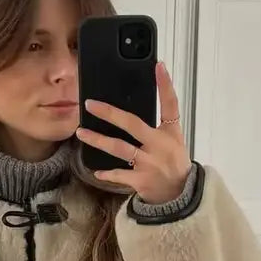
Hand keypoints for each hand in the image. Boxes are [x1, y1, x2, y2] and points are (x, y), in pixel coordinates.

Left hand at [75, 62, 191, 204]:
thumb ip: (159, 125)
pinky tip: (96, 171)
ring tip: (81, 133)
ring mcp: (149, 163)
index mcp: (170, 133)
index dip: (165, 85)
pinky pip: (119, 174)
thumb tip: (134, 110)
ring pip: (119, 148)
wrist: (180, 194)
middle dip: (110, 113)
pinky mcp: (140, 180)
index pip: (170, 104)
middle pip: (132, 124)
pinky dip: (107, 174)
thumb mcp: (174, 141)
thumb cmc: (173, 164)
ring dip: (98, 140)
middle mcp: (159, 146)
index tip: (158, 66)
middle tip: (90, 104)